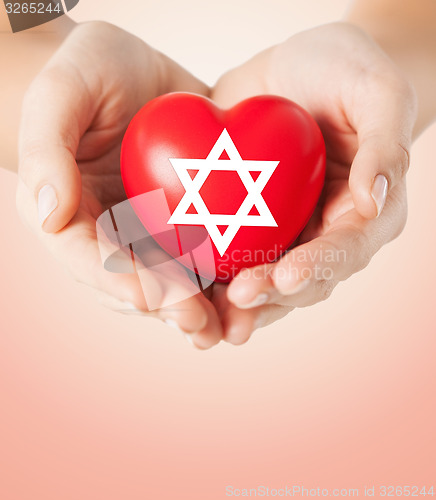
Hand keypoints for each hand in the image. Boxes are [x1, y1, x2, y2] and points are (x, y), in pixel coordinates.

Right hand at [16, 21, 224, 347]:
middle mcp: (111, 231)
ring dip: (200, 308)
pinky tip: (250, 290)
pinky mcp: (187, 218)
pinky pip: (204, 251)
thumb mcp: (60, 95)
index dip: (117, 281)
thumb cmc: (86, 72)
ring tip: (229, 328)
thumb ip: (46, 150)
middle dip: (168, 307)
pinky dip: (225, 274)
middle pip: (135, 282)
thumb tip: (49, 213)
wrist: (131, 67)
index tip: (149, 298)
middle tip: (200, 327)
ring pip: (173, 278)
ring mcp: (150, 228)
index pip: (88, 258)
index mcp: (72, 214)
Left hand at [210, 22, 416, 343]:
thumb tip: (373, 201)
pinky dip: (207, 274)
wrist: (299, 67)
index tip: (286, 277)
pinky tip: (183, 287)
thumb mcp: (377, 93)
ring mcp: (283, 231)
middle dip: (269, 294)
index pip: (345, 250)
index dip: (317, 267)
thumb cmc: (346, 72)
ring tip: (207, 318)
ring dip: (236, 304)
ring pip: (263, 279)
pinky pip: (227, 253)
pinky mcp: (244, 220)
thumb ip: (385, 145)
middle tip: (236, 300)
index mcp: (363, 212)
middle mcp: (323, 232)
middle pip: (300, 278)